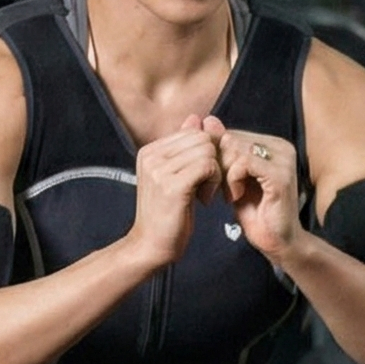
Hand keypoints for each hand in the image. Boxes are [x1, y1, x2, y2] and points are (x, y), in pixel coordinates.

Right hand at [126, 114, 221, 270]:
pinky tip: (205, 199)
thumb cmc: (167, 214)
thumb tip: (196, 118)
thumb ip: (184, 148)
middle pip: (202, 138)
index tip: (203, 177)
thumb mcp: (174, 176)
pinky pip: (207, 166)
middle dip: (213, 161)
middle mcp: (151, 155)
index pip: (193, 131)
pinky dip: (214, 181)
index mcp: (150, 150)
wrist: (151, 245)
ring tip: (204, 193)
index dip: (207, 153)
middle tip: (207, 186)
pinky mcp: (172, 185)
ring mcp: (159, 169)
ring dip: (215, 173)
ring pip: (207, 150)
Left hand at [209, 117, 303, 262]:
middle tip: (218, 189)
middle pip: (231, 139)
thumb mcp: (232, 177)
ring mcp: (284, 160)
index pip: (231, 134)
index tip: (215, 180)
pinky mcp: (281, 176)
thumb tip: (208, 119)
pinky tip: (235, 196)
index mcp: (273, 144)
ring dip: (224, 174)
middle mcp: (282, 147)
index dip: (217, 157)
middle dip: (218, 165)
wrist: (277, 242)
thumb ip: (223, 149)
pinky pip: (243, 163)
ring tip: (229, 194)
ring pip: (235, 148)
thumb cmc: (256, 212)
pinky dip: (232, 180)